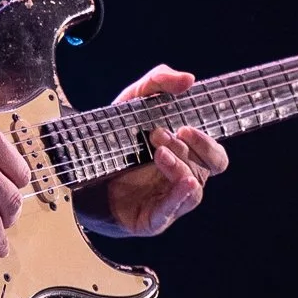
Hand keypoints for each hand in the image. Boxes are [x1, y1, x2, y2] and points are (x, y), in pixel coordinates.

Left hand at [80, 64, 229, 237]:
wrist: (81, 170)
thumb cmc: (118, 137)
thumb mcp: (134, 101)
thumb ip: (159, 81)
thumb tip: (188, 79)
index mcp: (187, 156)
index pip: (215, 154)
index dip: (206, 141)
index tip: (184, 126)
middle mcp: (184, 178)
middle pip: (210, 167)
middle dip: (192, 148)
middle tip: (158, 134)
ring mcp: (170, 201)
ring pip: (193, 190)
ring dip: (179, 167)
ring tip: (157, 152)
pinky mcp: (152, 219)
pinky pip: (171, 211)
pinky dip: (179, 196)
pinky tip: (183, 182)